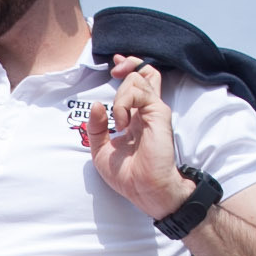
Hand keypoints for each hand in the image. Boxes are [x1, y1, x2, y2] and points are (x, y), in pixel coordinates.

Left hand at [85, 60, 194, 225]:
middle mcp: (146, 111)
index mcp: (135, 118)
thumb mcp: (101, 151)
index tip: (113, 67)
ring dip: (120, 96)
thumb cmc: (128, 176)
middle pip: (143, 72)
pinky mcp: (159, 114)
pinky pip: (140, 92)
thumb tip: (96, 105)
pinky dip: (124, 103)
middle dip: (126, 65)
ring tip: (117, 121)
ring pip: (138, 80)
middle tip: (113, 71)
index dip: (127, 68)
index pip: (137, 83)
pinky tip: (121, 123)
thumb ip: (97, 127)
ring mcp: (154, 111)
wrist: (145, 190)